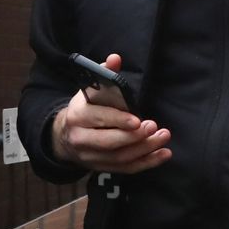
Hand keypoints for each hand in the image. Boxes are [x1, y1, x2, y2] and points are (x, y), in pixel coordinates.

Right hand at [50, 53, 171, 172]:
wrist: (64, 136)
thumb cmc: (84, 109)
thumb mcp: (89, 91)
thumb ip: (104, 75)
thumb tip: (116, 59)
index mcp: (77, 116)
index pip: (98, 119)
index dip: (118, 120)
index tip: (138, 120)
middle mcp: (81, 139)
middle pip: (109, 143)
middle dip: (134, 137)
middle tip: (154, 127)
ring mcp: (90, 157)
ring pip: (120, 158)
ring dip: (145, 149)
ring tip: (163, 137)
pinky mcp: (102, 168)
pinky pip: (126, 169)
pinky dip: (146, 163)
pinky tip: (163, 154)